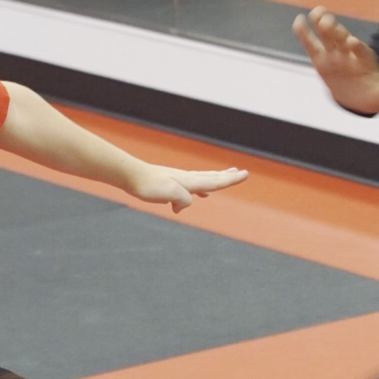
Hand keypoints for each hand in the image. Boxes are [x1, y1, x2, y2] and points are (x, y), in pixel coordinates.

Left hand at [126, 164, 249, 212]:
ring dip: (215, 179)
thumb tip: (183, 206)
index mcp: (190, 182)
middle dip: (227, 176)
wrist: (132, 176)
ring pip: (202, 179)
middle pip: (212, 177)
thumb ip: (182, 200)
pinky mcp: (170, 183)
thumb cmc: (150, 185)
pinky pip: (190, 186)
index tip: (245, 174)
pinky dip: (198, 189)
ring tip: (224, 177)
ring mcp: (179, 180)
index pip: (215, 181)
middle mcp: (187, 179)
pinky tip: (195, 194)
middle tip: (240, 172)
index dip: (231, 180)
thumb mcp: (169, 194)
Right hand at [292, 6, 378, 114]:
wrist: (358, 94)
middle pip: (342, 39)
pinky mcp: (321, 60)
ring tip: (315, 12)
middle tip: (328, 21)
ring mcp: (334, 54)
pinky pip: (311, 45)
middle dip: (336, 30)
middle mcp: (349, 53)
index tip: (351, 42)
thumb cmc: (371, 91)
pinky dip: (305, 33)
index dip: (357, 47)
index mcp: (365, 60)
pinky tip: (299, 20)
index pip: (361, 51)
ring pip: (328, 37)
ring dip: (322, 24)